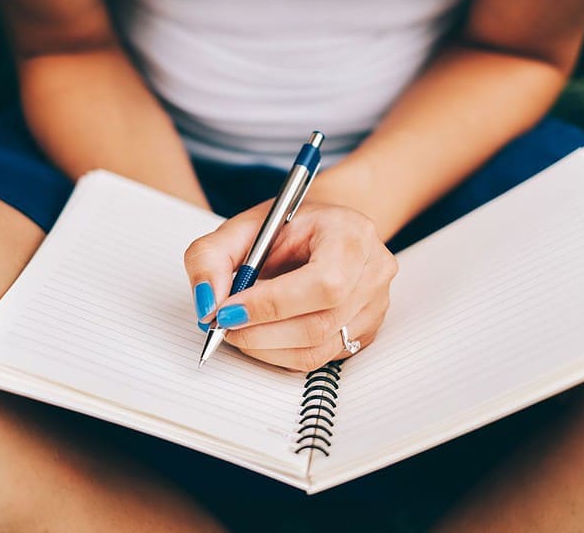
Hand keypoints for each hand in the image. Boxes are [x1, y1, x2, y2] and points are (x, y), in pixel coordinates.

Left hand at [184, 200, 397, 371]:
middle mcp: (373, 271)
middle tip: (224, 325)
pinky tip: (264, 334)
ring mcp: (375, 305)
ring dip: (267, 348)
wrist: (325, 229)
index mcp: (352, 233)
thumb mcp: (245, 226)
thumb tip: (207, 304)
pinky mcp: (366, 332)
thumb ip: (212, 257)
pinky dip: (282, 353)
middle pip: (320, 323)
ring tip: (240, 329)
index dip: (271, 305)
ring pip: (318, 349)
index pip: (323, 283)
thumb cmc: (291, 226)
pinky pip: (321, 358)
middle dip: (261, 332)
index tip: (226, 311)